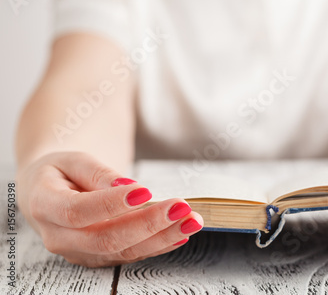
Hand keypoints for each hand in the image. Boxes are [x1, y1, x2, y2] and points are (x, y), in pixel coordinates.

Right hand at [16, 152, 202, 266]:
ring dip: (162, 238)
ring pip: (123, 251)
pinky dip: (159, 245)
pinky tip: (181, 233)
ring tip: (192, 221)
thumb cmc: (61, 172)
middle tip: (182, 207)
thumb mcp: (72, 160)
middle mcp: (59, 237)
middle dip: (149, 224)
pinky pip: (131, 255)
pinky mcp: (98, 257)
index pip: (78, 211)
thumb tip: (127, 185)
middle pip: (107, 237)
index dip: (112, 204)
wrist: (48, 193)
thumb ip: (96, 172)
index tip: (146, 191)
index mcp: (45, 206)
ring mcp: (79, 252)